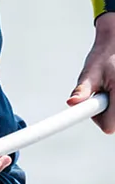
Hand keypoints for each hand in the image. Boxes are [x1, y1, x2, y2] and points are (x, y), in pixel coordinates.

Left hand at [68, 12, 114, 132]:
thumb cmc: (104, 57)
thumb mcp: (91, 72)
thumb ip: (83, 89)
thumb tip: (72, 102)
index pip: (108, 126)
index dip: (96, 119)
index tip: (88, 107)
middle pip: (113, 124)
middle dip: (103, 111)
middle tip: (100, 92)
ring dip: (110, 107)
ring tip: (109, 87)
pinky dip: (114, 103)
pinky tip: (114, 89)